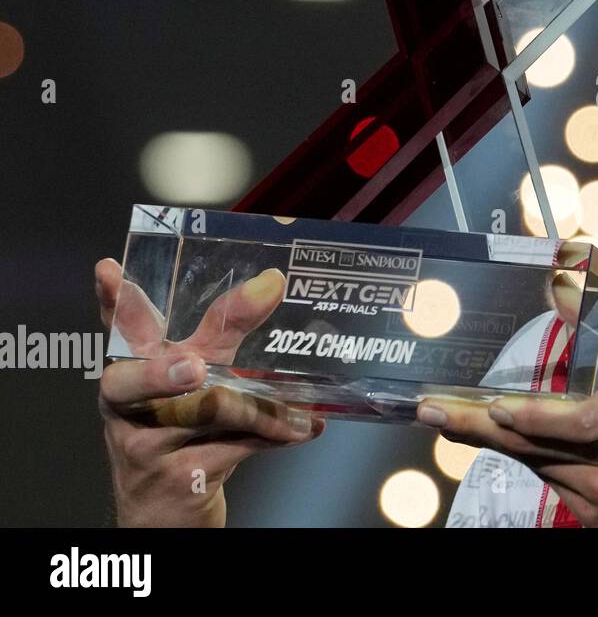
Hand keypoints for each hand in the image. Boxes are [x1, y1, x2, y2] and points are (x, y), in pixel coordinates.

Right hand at [95, 257, 324, 526]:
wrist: (167, 511)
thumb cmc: (182, 431)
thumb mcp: (198, 378)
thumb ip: (224, 331)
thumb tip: (271, 282)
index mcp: (130, 371)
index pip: (117, 331)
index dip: (112, 301)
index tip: (108, 271)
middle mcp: (127, 407)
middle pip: (134, 383)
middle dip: (162, 374)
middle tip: (194, 368)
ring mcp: (145, 446)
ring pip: (206, 414)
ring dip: (262, 412)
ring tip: (299, 414)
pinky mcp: (176, 478)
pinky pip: (234, 447)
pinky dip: (275, 436)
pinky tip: (304, 429)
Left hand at [418, 339, 597, 526]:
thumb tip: (564, 282)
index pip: (580, 423)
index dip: (537, 418)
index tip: (501, 406)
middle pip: (532, 445)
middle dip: (475, 425)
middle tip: (428, 408)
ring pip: (532, 463)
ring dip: (489, 438)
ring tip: (445, 416)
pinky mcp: (594, 521)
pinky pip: (550, 480)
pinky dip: (527, 455)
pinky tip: (505, 437)